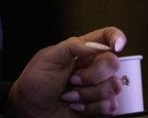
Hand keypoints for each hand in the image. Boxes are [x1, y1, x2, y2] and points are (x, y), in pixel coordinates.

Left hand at [6, 27, 126, 117]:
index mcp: (82, 51)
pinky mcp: (100, 106)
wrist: (32, 111)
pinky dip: (92, 109)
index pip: (106, 36)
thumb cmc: (36, 82)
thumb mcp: (48, 58)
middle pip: (113, 63)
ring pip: (113, 87)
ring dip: (89, 94)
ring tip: (70, 96)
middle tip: (73, 80)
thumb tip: (94, 45)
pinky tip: (77, 107)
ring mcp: (98, 87)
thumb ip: (71, 47)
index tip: (116, 47)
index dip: (116, 38)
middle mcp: (93, 67)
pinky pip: (111, 106)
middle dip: (93, 75)